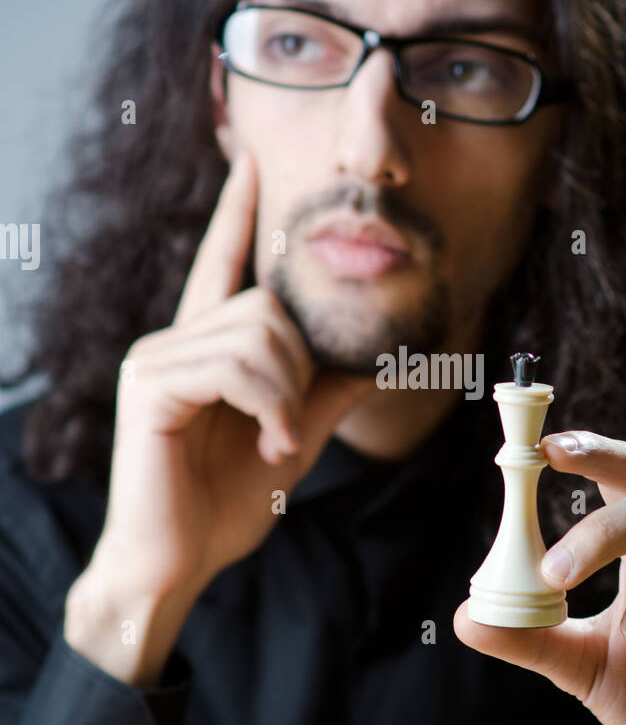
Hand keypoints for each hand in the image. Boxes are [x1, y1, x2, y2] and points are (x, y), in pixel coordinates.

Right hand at [72, 149, 372, 644]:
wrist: (177, 562)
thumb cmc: (223, 504)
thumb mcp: (293, 437)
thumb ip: (326, 393)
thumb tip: (377, 360)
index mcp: (203, 348)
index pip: (221, 264)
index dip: (237, 215)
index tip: (249, 162)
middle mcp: (173, 341)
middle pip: (266, 305)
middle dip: (300, 368)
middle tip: (289, 428)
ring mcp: (155, 359)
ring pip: (256, 332)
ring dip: (288, 396)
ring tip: (277, 444)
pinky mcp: (150, 385)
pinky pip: (233, 365)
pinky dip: (269, 406)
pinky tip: (268, 445)